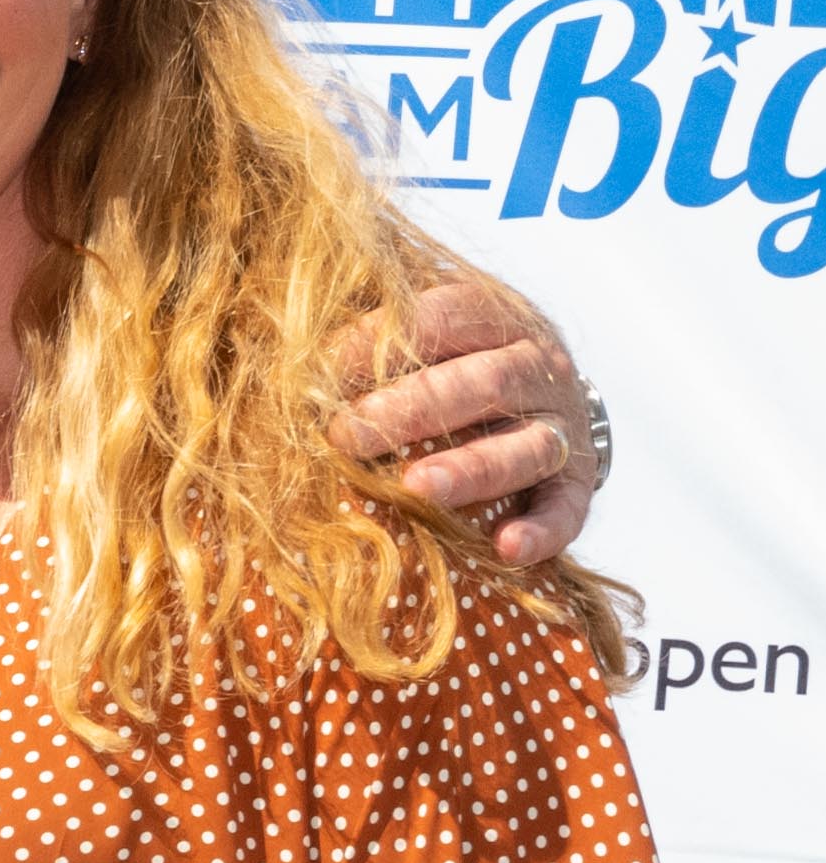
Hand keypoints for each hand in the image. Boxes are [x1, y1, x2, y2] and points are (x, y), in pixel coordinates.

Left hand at [330, 273, 602, 568]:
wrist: (548, 399)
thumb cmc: (456, 369)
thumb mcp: (422, 338)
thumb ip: (370, 340)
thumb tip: (286, 351)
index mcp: (494, 319)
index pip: (445, 315)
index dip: (383, 339)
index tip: (321, 368)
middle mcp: (537, 368)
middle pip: (485, 381)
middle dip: (414, 407)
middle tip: (346, 435)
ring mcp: (561, 426)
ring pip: (527, 445)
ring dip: (472, 468)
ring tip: (417, 488)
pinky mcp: (576, 484)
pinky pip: (566, 508)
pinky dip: (541, 529)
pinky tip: (506, 547)